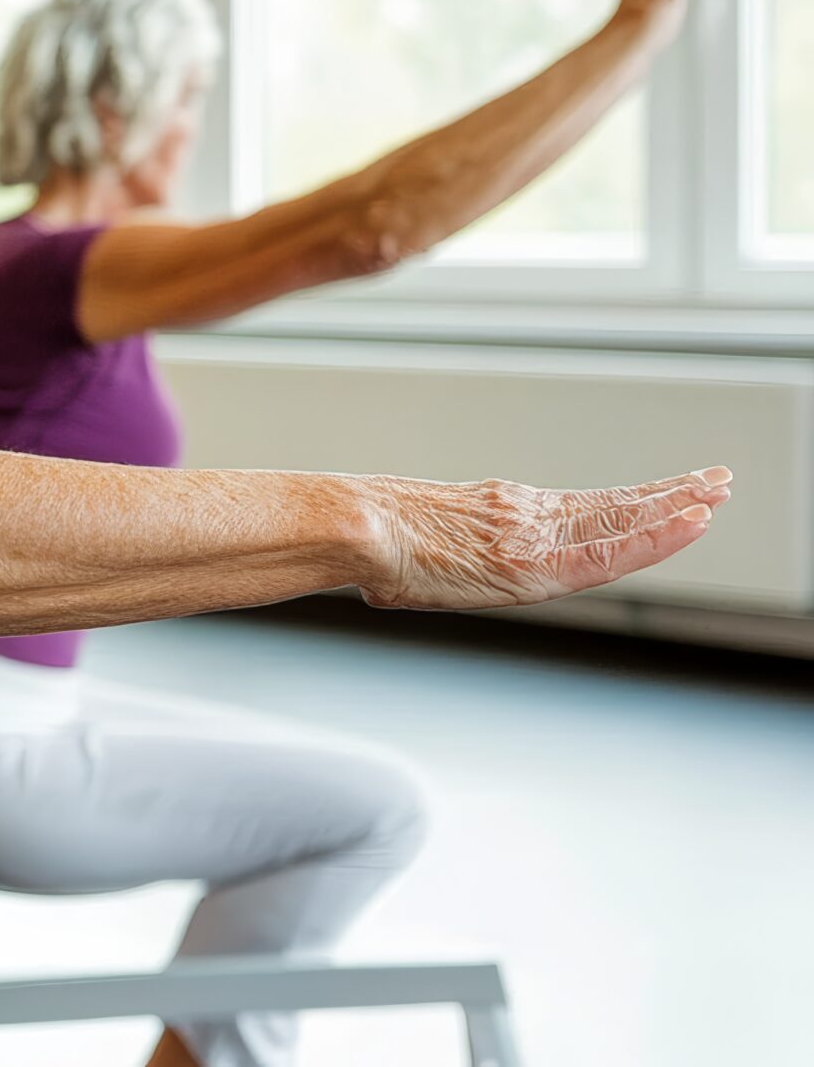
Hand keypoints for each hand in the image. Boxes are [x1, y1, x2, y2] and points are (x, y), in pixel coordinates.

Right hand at [360, 466, 729, 609]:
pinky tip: (693, 523)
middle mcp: (524, 515)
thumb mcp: (404, 550)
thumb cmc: (362, 541)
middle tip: (713, 481)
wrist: (352, 529)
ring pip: (621, 520)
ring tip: (716, 495)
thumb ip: (417, 565)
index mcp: (498, 512)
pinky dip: (658, 537)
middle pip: (611, 506)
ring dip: (675, 508)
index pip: (581, 508)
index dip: (629, 502)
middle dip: (667, 495)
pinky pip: (612, 551)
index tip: (666, 493)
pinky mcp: (537, 560)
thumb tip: (384, 588)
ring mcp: (534, 534)